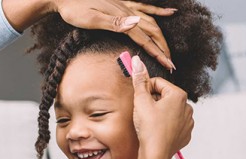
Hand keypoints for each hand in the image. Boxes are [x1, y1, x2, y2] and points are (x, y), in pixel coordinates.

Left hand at [52, 0, 176, 69]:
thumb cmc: (74, 10)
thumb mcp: (92, 19)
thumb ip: (114, 23)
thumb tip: (136, 24)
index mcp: (122, 19)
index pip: (145, 39)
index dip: (158, 53)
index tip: (168, 66)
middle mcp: (127, 12)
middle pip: (152, 32)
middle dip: (163, 49)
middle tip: (171, 64)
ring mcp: (126, 7)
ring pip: (151, 23)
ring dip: (161, 37)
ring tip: (168, 50)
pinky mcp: (122, 4)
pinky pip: (145, 8)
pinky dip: (159, 12)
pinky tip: (170, 13)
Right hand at [130, 55, 192, 158]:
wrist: (156, 153)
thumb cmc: (149, 127)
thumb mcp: (141, 100)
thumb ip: (140, 80)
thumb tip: (137, 61)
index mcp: (178, 95)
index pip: (157, 83)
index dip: (145, 90)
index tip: (140, 100)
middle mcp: (187, 106)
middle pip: (164, 96)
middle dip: (153, 102)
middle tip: (143, 113)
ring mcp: (188, 121)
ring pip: (170, 110)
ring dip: (159, 113)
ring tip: (150, 123)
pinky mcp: (186, 133)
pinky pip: (174, 123)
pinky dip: (166, 125)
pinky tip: (157, 131)